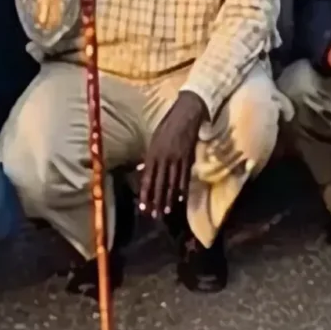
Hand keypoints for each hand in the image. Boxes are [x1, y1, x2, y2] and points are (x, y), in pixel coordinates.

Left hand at [136, 92, 206, 218]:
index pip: (148, 178)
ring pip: (173, 183)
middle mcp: (165, 158)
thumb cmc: (167, 125)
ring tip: (167, 211)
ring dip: (169, 198)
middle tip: (155, 215)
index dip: (145, 193)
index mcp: (153, 153)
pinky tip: (181, 198)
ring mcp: (178, 159)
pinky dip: (183, 188)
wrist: (186, 114)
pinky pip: (185, 176)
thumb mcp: (154, 139)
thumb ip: (149, 157)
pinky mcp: (189, 158)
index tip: (143, 207)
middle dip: (157, 201)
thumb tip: (142, 172)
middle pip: (160, 184)